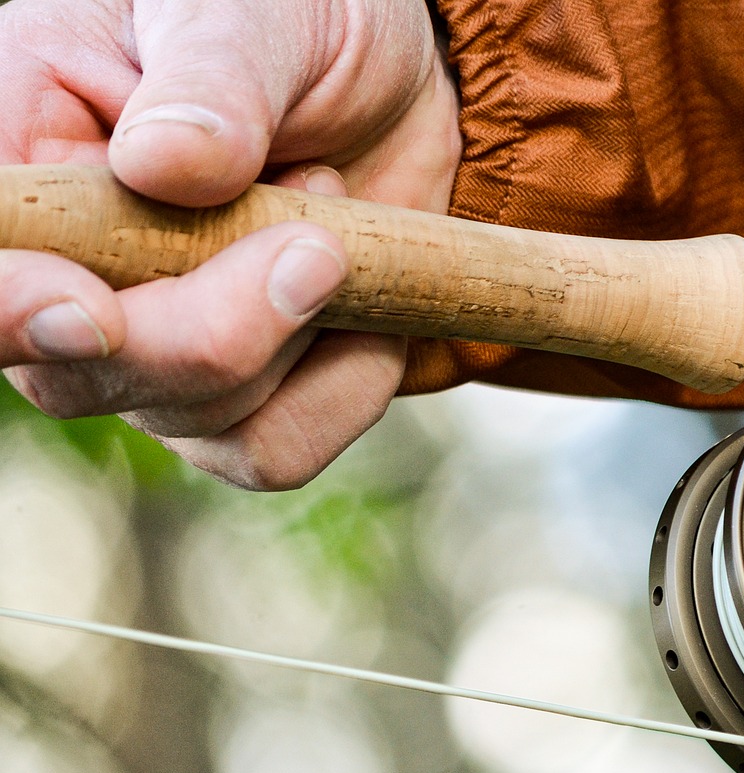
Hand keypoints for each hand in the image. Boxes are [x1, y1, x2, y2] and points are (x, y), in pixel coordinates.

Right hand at [0, 0, 460, 488]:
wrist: (395, 89)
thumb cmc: (302, 24)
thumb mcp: (256, 13)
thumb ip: (211, 82)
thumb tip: (163, 166)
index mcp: (29, 148)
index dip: (17, 309)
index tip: (97, 311)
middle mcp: (70, 266)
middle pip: (82, 376)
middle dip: (215, 332)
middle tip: (319, 239)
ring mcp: (150, 344)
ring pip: (194, 416)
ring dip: (299, 332)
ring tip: (329, 216)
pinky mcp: (236, 393)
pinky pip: (272, 447)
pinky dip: (342, 392)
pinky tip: (369, 316)